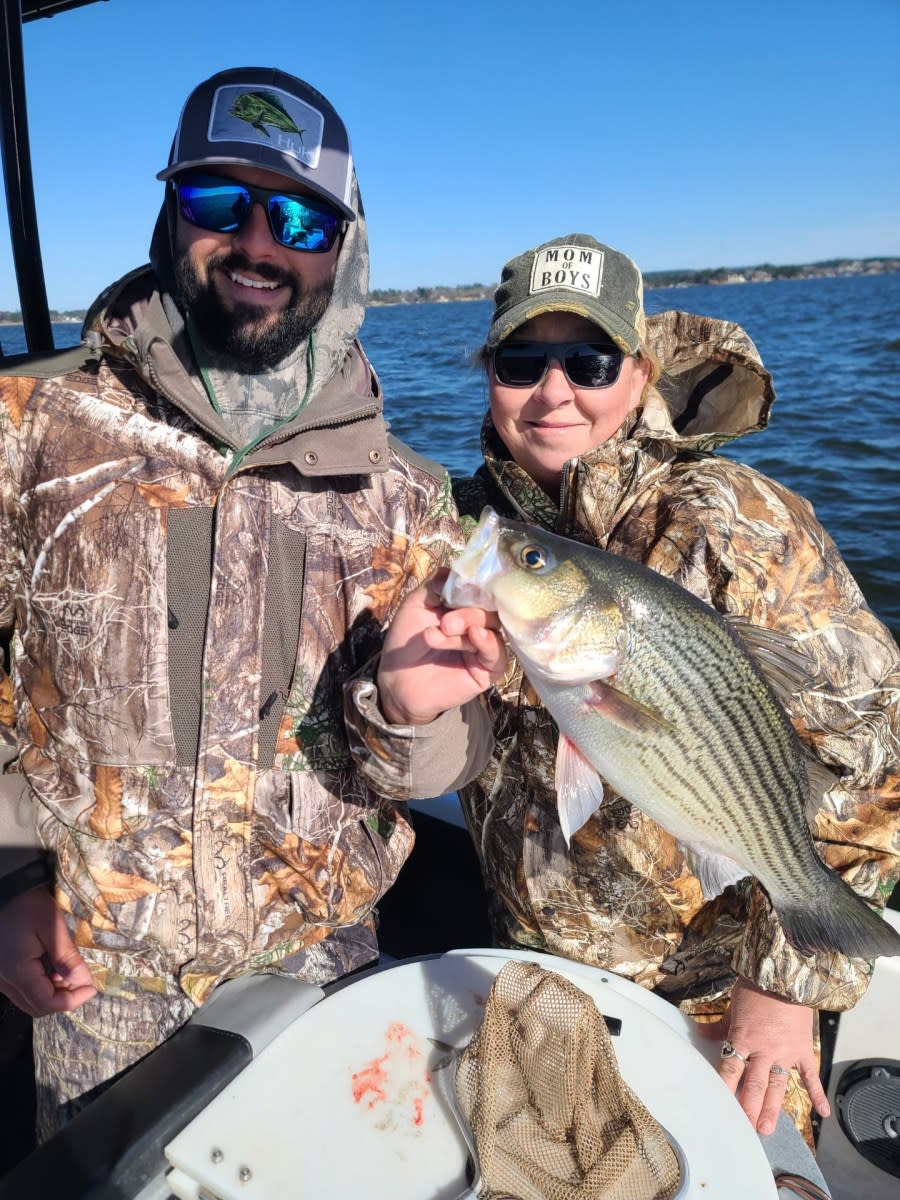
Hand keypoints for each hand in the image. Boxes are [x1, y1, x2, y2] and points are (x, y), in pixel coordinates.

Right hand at [0, 886, 96, 1016]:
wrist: (6, 892)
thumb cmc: (28, 905)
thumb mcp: (52, 927)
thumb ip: (67, 957)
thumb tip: (84, 981)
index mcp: (17, 971)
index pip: (46, 1003)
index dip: (72, 1001)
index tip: (93, 987)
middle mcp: (5, 981)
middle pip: (37, 1007)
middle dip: (65, 999)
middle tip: (84, 981)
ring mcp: (1, 979)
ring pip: (30, 1001)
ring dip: (54, 994)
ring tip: (71, 972)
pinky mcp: (3, 973)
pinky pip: (23, 991)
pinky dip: (43, 987)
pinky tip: (55, 970)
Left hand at [377, 569, 507, 724]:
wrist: (396, 680)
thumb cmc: (406, 642)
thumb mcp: (416, 603)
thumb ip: (436, 584)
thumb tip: (457, 571)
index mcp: (465, 606)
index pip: (482, 589)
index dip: (477, 585)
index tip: (465, 584)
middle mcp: (479, 624)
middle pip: (489, 608)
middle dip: (468, 612)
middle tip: (445, 623)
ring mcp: (485, 646)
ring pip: (491, 628)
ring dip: (467, 627)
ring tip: (440, 633)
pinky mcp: (488, 670)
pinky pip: (498, 654)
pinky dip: (488, 642)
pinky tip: (474, 636)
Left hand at [698, 978, 829, 1134]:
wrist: (786, 975)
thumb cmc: (756, 988)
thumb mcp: (733, 1006)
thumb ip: (719, 1025)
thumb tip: (700, 1034)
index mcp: (743, 1038)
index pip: (730, 1068)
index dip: (725, 1088)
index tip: (721, 1106)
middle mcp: (763, 1050)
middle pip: (753, 1085)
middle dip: (748, 1108)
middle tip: (745, 1128)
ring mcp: (785, 1053)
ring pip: (776, 1086)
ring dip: (771, 1108)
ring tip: (766, 1129)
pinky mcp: (802, 1051)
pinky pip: (810, 1076)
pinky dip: (817, 1094)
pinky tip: (823, 1113)